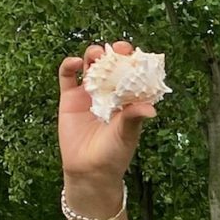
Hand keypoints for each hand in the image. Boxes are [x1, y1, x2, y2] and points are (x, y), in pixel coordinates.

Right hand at [59, 44, 156, 203]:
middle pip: (110, 65)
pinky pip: (67, 77)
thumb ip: (133, 118)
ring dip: (93, 55)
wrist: (89, 170)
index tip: (134, 53)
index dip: (132, 60)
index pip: (131, 73)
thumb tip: (152, 109)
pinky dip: (69, 65)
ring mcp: (88, 94)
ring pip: (90, 66)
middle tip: (117, 49)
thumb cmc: (114, 154)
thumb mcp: (126, 134)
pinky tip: (75, 62)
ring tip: (96, 55)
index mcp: (126, 98)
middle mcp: (108, 92)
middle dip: (113, 54)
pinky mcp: (69, 98)